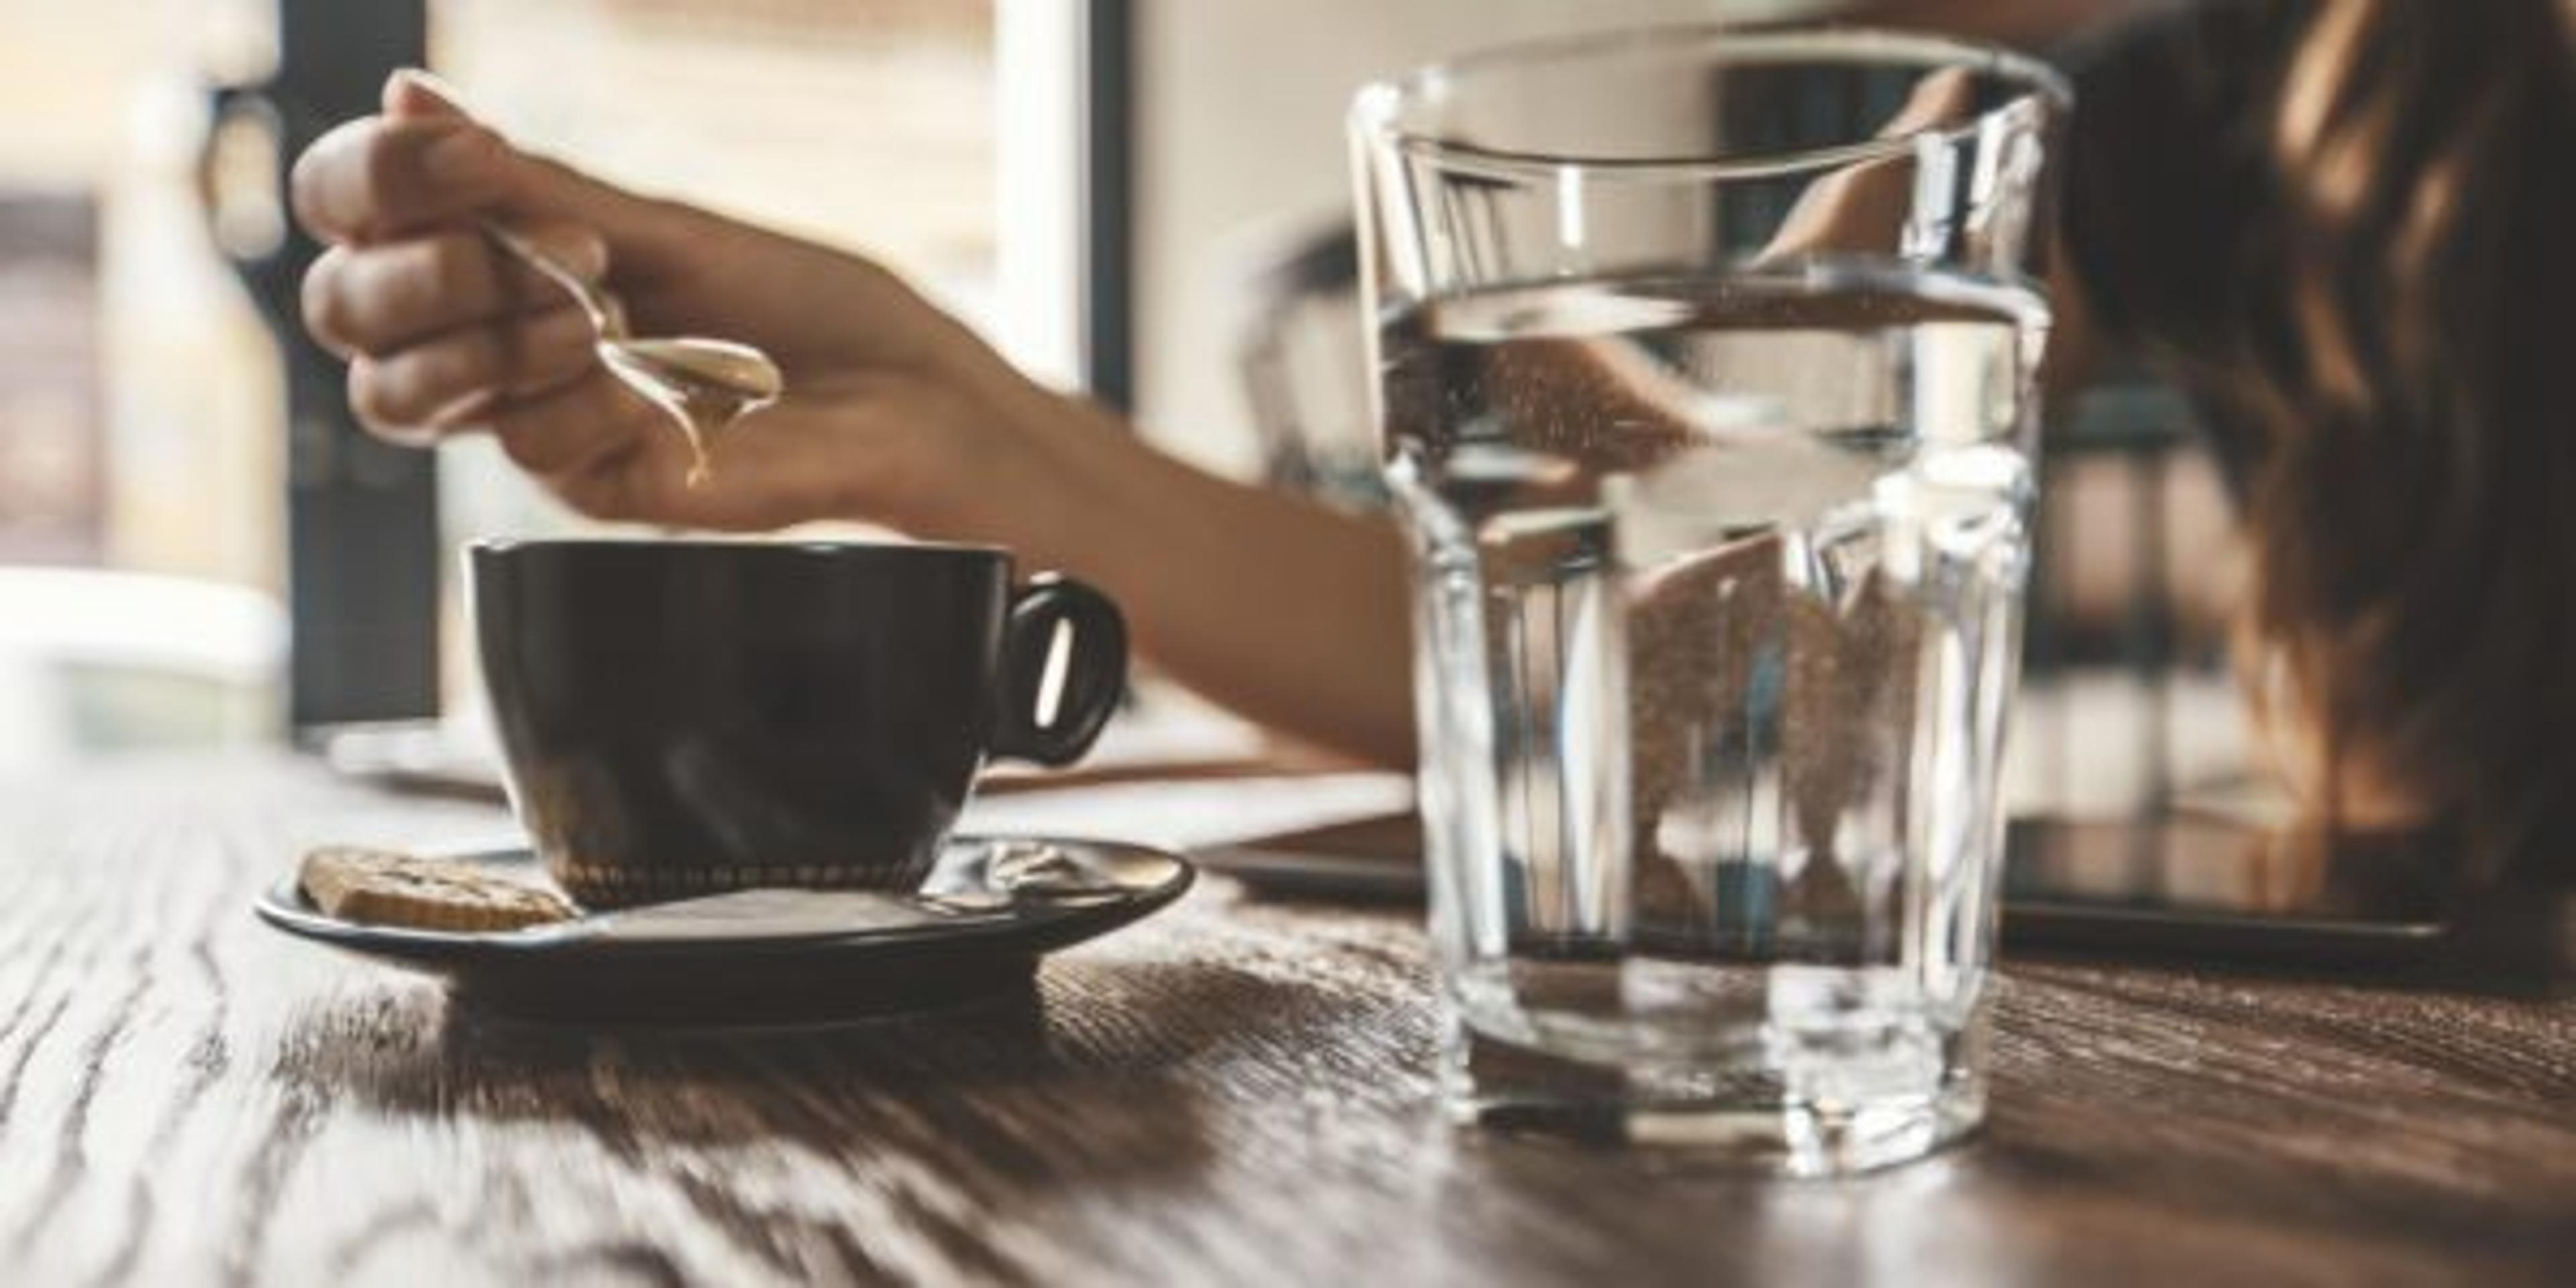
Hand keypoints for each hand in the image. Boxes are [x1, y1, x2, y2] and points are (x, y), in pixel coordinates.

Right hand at [292, 70, 1059, 535]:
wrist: (911, 400)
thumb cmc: (807, 307)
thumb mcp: (662, 226)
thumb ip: (531, 184)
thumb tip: (406, 95)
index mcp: (506, 260)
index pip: (355, 216)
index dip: (373, 180)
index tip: (463, 155)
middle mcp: (502, 341)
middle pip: (349, 312)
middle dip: (415, 271)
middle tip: (530, 250)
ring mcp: (542, 417)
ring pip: (408, 391)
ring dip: (498, 335)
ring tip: (601, 318)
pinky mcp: (592, 486)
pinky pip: (522, 443)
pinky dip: (575, 400)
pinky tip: (644, 388)